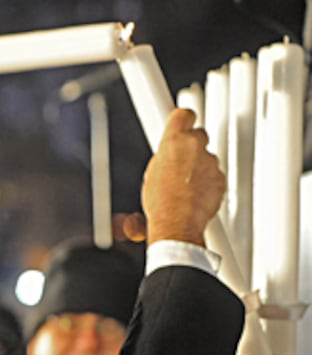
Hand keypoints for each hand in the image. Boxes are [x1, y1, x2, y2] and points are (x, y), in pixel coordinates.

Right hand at [141, 108, 224, 246]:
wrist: (177, 222)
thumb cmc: (162, 202)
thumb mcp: (152, 173)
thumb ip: (164, 155)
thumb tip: (168, 154)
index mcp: (174, 141)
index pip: (183, 115)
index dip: (183, 119)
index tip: (183, 121)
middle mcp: (195, 146)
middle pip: (198, 135)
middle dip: (191, 145)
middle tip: (180, 160)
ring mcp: (210, 162)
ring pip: (206, 157)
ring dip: (198, 166)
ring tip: (184, 184)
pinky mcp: (220, 177)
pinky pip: (214, 174)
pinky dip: (207, 181)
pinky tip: (194, 192)